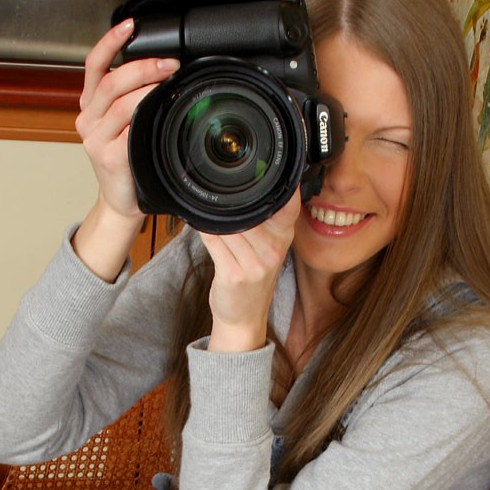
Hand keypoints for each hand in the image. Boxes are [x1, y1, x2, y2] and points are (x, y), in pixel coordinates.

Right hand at [76, 20, 178, 219]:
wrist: (121, 200)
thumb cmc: (128, 160)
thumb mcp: (122, 124)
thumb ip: (131, 97)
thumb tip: (163, 69)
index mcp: (90, 105)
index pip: (94, 65)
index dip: (110, 42)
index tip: (130, 25)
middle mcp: (88, 119)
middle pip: (110, 82)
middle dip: (142, 67)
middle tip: (170, 63)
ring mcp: (95, 139)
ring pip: (120, 104)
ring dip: (148, 89)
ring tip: (169, 83)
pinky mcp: (108, 157)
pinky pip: (129, 131)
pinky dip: (146, 118)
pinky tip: (160, 112)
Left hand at [201, 192, 300, 351]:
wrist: (243, 318)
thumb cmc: (252, 279)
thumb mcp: (268, 248)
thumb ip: (263, 220)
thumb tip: (242, 187)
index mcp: (283, 237)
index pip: (287, 205)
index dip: (277, 186)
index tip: (261, 172)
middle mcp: (273, 250)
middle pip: (247, 212)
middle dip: (231, 205)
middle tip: (220, 198)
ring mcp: (255, 264)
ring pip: (228, 225)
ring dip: (215, 219)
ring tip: (210, 216)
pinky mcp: (234, 275)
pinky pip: (214, 241)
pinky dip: (205, 231)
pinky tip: (201, 226)